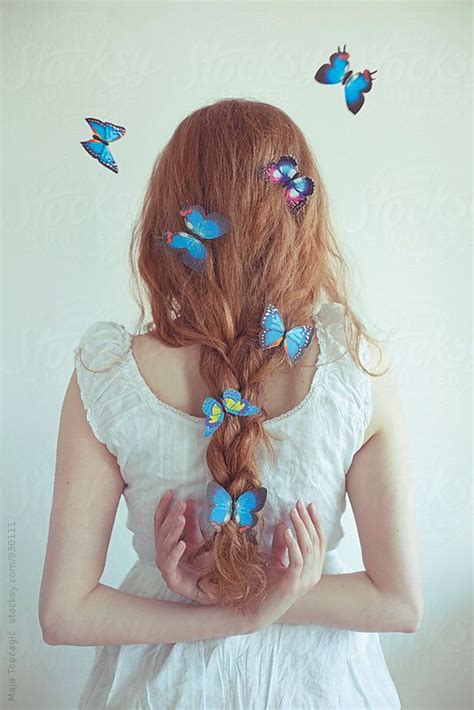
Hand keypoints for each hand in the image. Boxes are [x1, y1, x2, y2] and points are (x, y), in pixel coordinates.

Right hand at [154, 491, 216, 604]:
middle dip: (172, 516)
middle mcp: (163, 554)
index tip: (170, 493)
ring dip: (173, 530)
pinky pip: (170, 564)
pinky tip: (183, 543)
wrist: (214, 587)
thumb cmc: (204, 563)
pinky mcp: (172, 580)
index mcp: (167, 543)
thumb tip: (190, 501)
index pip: (161, 522)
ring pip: (165, 545)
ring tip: (181, 518)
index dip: (164, 507)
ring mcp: (166, 567)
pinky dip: (175, 552)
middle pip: (163, 531)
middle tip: (181, 503)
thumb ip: (193, 522)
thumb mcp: (199, 537)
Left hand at [241, 499, 326, 629]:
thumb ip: (281, 545)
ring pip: (309, 548)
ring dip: (300, 527)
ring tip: (292, 513)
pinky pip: (297, 559)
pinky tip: (286, 530)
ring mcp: (305, 580)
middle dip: (308, 520)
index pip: (320, 541)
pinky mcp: (293, 584)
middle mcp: (313, 575)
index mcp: (313, 569)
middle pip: (316, 542)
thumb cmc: (268, 587)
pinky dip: (293, 543)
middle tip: (299, 504)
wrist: (257, 610)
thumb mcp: (276, 561)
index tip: (309, 505)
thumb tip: (281, 524)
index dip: (316, 522)